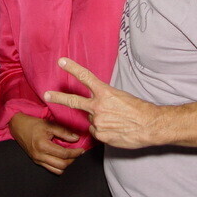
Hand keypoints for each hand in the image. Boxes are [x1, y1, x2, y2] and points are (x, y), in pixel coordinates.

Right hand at [9, 113, 83, 174]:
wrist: (17, 126)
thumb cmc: (33, 124)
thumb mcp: (49, 124)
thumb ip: (63, 132)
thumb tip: (76, 138)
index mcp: (43, 145)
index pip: (64, 154)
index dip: (75, 153)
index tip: (82, 150)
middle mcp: (39, 155)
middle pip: (62, 165)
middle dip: (72, 160)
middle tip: (78, 153)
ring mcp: (37, 160)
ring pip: (57, 170)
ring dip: (66, 165)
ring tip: (71, 157)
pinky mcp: (36, 161)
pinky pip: (51, 169)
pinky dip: (59, 166)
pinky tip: (63, 159)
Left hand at [44, 58, 161, 148]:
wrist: (150, 125)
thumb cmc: (139, 110)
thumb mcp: (120, 97)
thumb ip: (104, 99)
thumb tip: (93, 108)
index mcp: (105, 93)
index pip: (85, 77)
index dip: (72, 68)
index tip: (61, 61)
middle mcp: (98, 106)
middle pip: (74, 101)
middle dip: (58, 98)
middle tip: (46, 95)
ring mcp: (98, 121)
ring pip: (91, 121)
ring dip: (100, 121)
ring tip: (116, 122)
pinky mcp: (100, 135)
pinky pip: (96, 133)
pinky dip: (103, 132)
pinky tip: (115, 130)